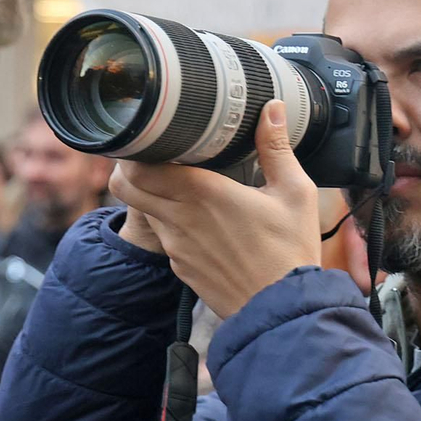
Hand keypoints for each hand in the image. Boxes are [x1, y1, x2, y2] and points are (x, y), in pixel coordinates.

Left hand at [109, 100, 320, 317]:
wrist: (280, 312)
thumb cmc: (290, 252)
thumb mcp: (295, 193)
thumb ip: (276, 148)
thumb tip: (272, 109)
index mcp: (202, 193)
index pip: (139, 167)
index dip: (136, 149)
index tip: (152, 137)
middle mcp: (179, 219)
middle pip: (125, 186)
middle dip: (131, 167)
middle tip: (154, 155)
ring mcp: (175, 246)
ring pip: (143, 211)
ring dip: (152, 195)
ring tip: (181, 183)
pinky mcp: (180, 267)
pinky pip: (164, 237)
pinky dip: (171, 223)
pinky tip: (199, 219)